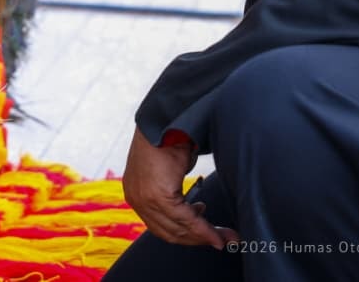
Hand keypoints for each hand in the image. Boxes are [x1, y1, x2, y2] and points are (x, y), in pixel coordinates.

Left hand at [121, 127, 238, 248]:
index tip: (208, 238)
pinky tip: (217, 233)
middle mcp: (136, 198)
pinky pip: (184, 219)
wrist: (166, 119)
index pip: (161, 226)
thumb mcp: (167, 172)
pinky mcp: (157, 195)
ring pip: (178, 229)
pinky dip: (203, 228)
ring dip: (203, 235)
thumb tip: (194, 212)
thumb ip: (173, 195)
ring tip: (223, 235)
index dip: (186, 236)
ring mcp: (144, 198)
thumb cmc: (169, 139)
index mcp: (135, 193)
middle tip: (221, 240)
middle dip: (197, 239)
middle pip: (169, 232)